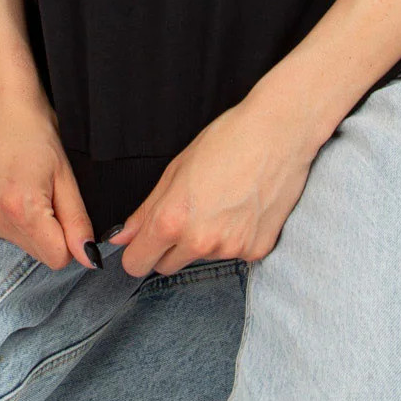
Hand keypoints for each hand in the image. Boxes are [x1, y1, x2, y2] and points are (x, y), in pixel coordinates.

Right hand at [0, 88, 95, 271]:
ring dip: (29, 226)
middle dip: (49, 232)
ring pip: (20, 245)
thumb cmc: (39, 134)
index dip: (69, 239)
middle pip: (37, 253)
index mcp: (20, 208)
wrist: (3, 109)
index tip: (66, 213)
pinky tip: (8, 191)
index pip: (56, 258)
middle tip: (46, 195)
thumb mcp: (67, 176)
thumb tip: (89, 259)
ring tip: (26, 190)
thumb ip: (77, 221)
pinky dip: (8, 219)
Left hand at [108, 93, 331, 278]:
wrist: (279, 134)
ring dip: (204, 241)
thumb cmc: (226, 141)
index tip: (143, 244)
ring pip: (202, 258)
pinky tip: (243, 209)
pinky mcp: (256, 250)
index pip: (137, 264)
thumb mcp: (175, 170)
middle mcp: (200, 242)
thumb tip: (122, 238)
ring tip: (221, 203)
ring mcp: (231, 249)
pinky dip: (234, 238)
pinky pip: (233, 254)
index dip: (136, 253)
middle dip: (169, 248)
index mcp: (172, 220)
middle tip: (187, 214)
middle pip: (167, 266)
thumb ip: (146, 211)